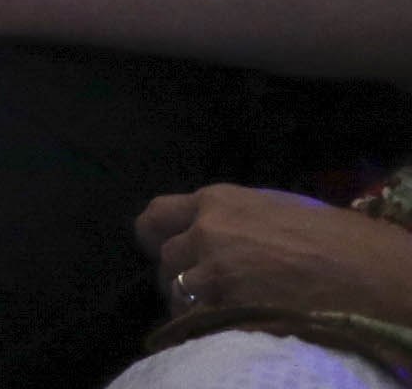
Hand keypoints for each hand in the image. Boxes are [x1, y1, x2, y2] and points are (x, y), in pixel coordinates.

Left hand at [139, 187, 411, 330]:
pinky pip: (197, 321)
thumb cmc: (340, 240)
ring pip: (178, 294)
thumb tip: (219, 227)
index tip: (164, 249)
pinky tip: (231, 325)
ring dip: (193, 304)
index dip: (156, 237)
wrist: (371, 275)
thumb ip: (239, 217)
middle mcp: (205, 233)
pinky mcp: (226, 310)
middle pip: (166, 260)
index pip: (156, 216)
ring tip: (223, 310)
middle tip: (206, 288)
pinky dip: (206, 326)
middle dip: (180, 274)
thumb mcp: (281, 208)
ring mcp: (213, 274)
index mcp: (218, 202)